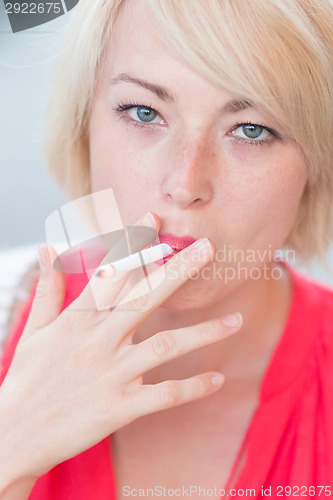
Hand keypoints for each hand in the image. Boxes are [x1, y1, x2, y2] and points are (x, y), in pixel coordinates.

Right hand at [0, 212, 241, 484]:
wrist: (14, 436)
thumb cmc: (25, 380)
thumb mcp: (32, 332)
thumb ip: (47, 290)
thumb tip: (47, 248)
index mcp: (76, 321)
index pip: (110, 273)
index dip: (132, 243)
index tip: (155, 218)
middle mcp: (97, 342)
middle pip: (144, 298)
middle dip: (177, 270)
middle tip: (208, 248)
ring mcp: (110, 375)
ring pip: (165, 346)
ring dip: (203, 333)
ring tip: (236, 320)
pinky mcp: (119, 408)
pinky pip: (164, 395)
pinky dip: (192, 387)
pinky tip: (217, 379)